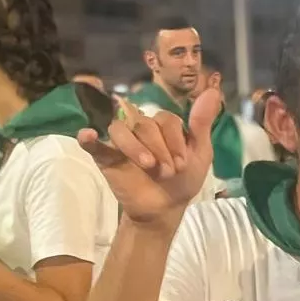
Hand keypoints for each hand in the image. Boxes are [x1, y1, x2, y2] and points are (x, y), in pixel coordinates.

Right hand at [77, 90, 221, 225]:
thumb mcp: (200, 152)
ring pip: (121, 130)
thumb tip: (213, 91)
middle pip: (145, 124)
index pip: (166, 119)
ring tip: (148, 166)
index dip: (175, 140)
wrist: (166, 209)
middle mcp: (141, 129)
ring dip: (135, 147)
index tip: (182, 164)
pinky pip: (94, 144)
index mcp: (162, 125)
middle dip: (160, 149)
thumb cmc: (183, 179)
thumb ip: (202, 123)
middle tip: (168, 173)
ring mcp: (122, 142)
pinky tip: (87, 135)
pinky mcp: (106, 158)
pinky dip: (88, 138)